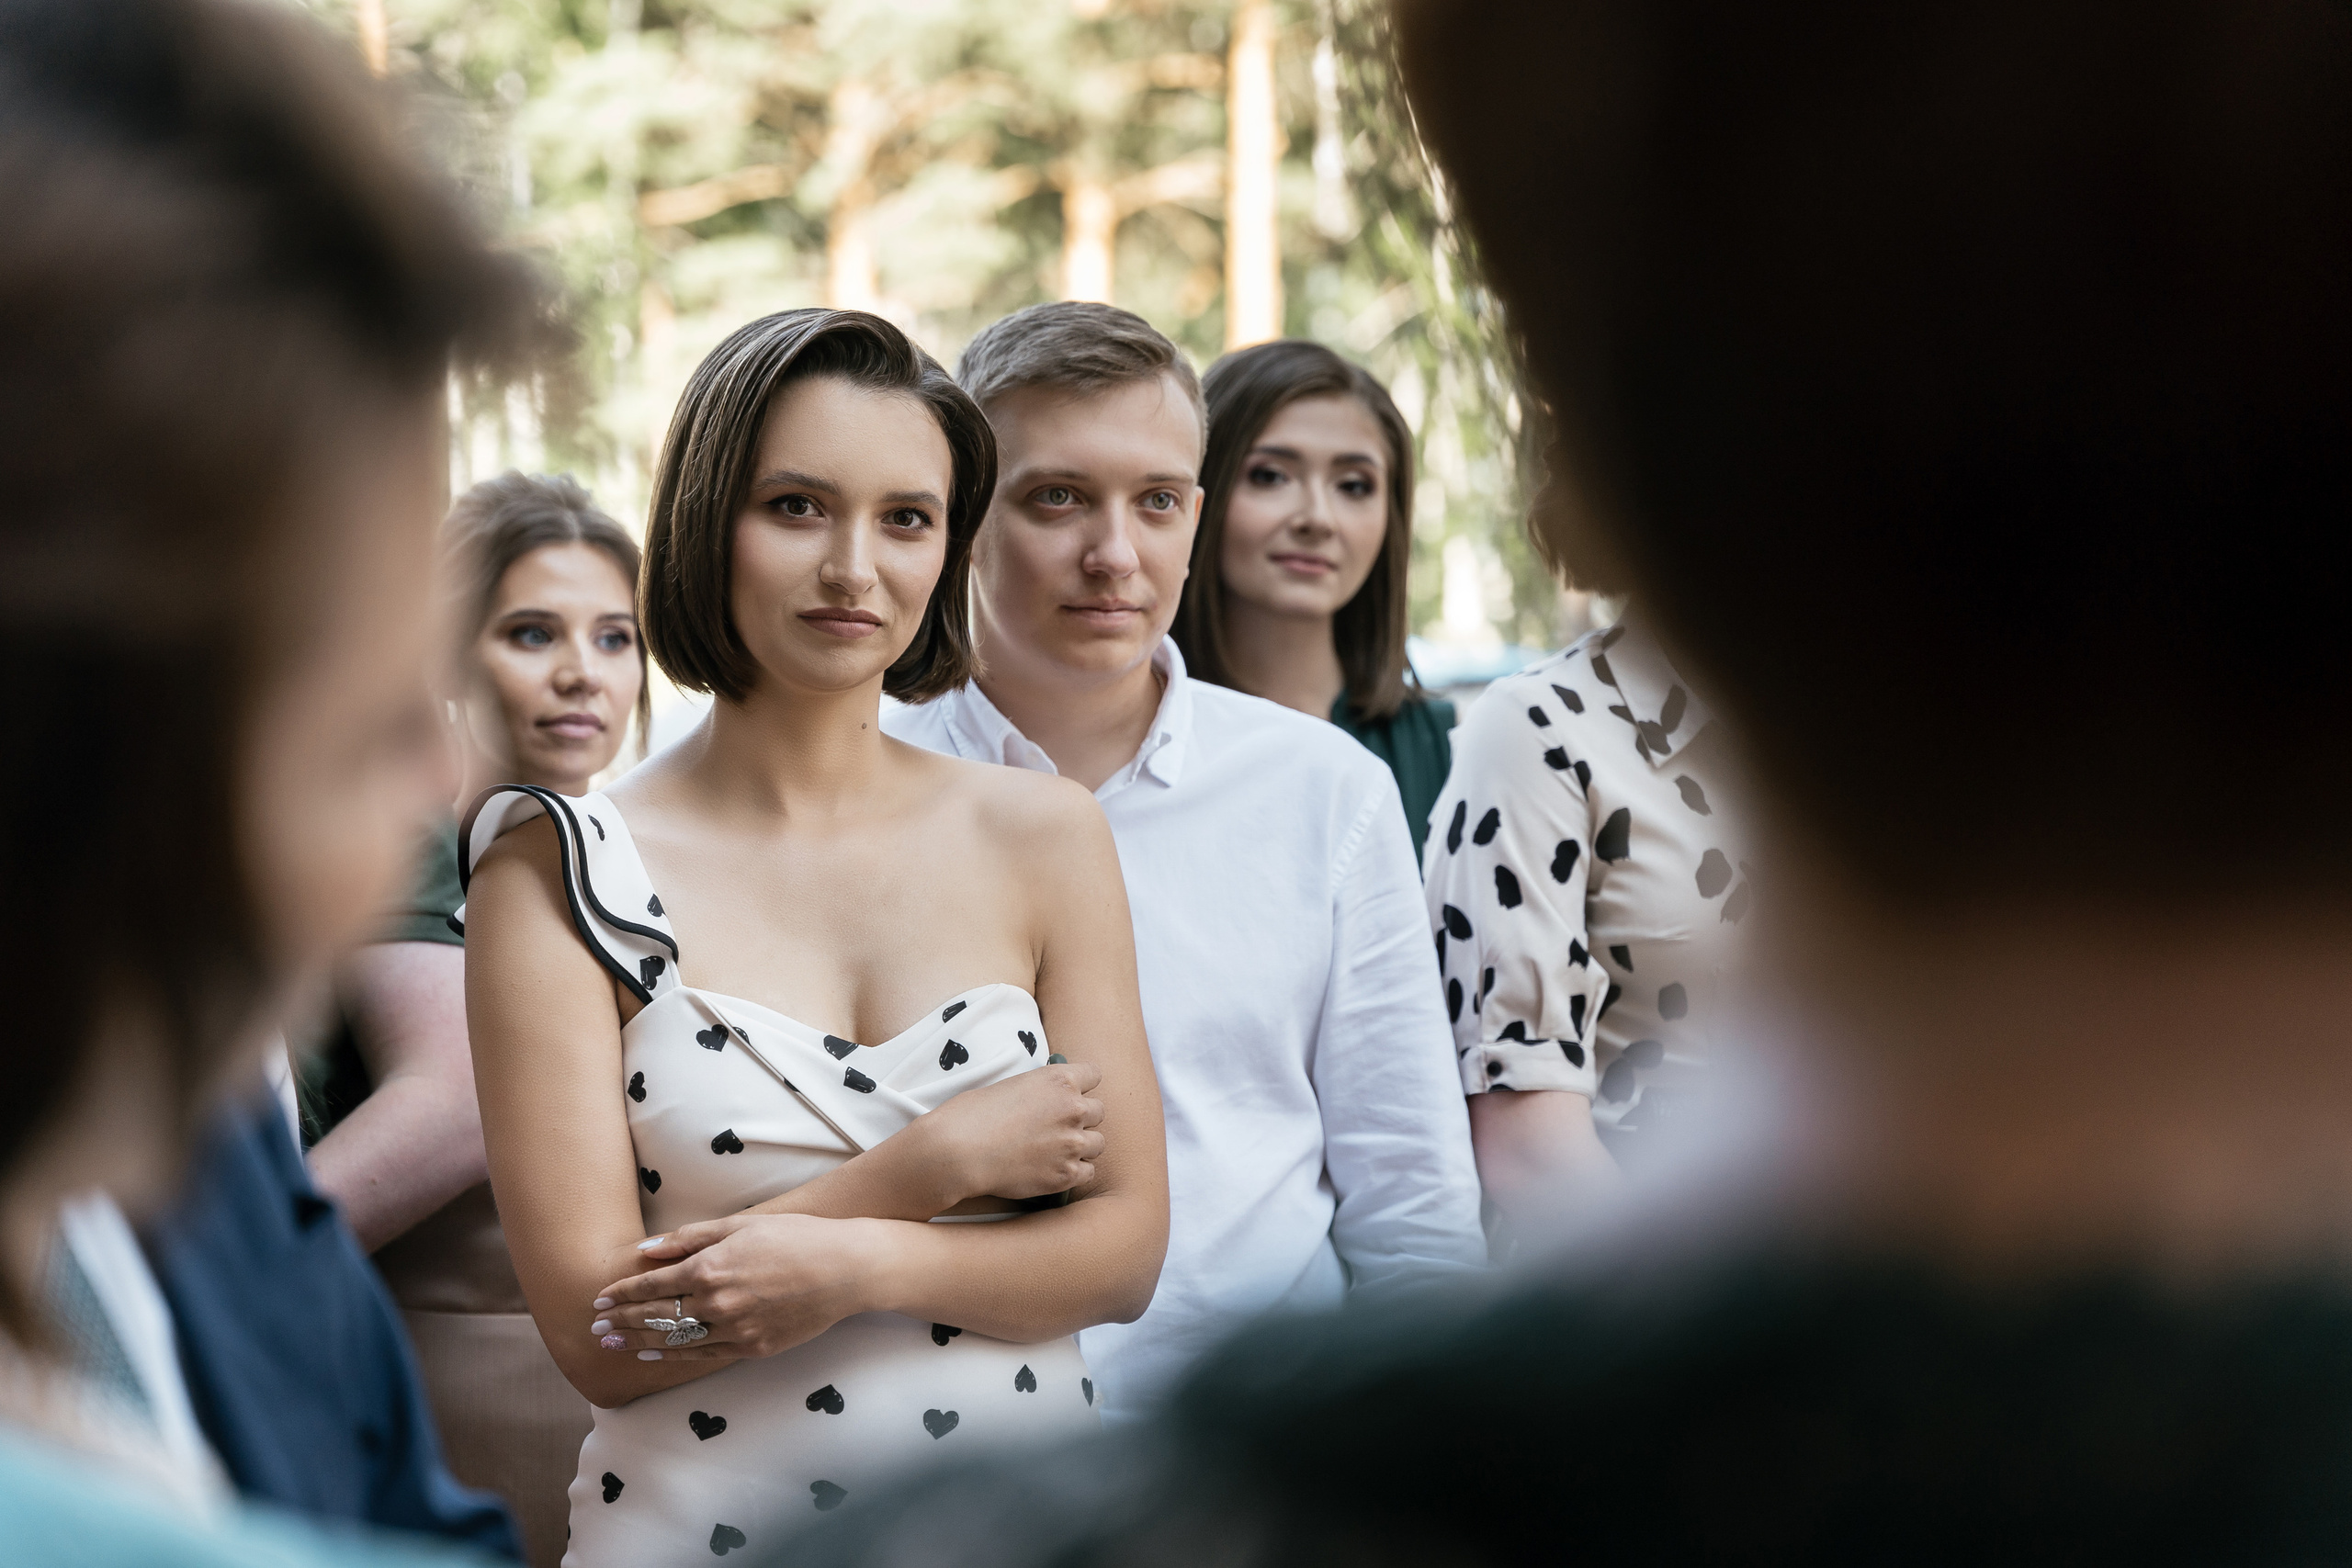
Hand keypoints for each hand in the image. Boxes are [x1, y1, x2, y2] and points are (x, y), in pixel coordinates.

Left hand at [588, 1214, 888, 1361]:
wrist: (845, 1269)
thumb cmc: (795, 1237)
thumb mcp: (741, 1224)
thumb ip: (691, 1238)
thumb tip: (648, 1249)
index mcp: (711, 1267)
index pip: (653, 1285)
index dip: (622, 1293)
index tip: (600, 1299)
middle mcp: (717, 1303)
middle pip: (656, 1316)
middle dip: (622, 1321)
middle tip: (595, 1328)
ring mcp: (735, 1330)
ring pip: (675, 1341)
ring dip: (639, 1342)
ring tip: (614, 1344)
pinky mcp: (753, 1348)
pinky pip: (703, 1355)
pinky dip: (674, 1356)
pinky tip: (654, 1354)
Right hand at [905, 1060, 1105, 1205]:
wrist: (958, 1152)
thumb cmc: (972, 1115)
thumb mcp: (1012, 1085)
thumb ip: (1041, 1091)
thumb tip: (1049, 1099)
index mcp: (1059, 1080)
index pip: (1094, 1074)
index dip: (1081, 1085)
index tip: (1070, 1094)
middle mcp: (1073, 1108)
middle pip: (1098, 1110)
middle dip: (1081, 1117)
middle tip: (1058, 1126)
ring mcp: (1072, 1143)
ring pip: (1098, 1143)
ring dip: (1082, 1145)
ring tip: (1056, 1150)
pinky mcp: (1066, 1174)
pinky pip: (1088, 1171)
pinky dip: (1075, 1171)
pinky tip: (1053, 1168)